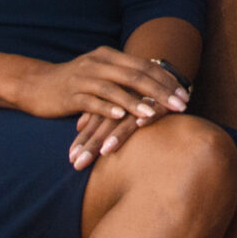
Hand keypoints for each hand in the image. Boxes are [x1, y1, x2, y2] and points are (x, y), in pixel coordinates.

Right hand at [15, 47, 188, 130]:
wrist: (36, 85)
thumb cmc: (75, 83)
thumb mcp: (101, 74)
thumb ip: (124, 77)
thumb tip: (157, 86)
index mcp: (110, 56)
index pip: (145, 65)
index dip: (166, 80)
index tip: (185, 94)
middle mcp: (99, 62)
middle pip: (135, 75)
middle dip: (160, 91)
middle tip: (180, 105)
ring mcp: (84, 78)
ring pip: (115, 88)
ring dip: (136, 101)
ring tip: (153, 113)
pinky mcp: (70, 95)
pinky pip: (92, 101)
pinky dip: (107, 108)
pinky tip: (119, 116)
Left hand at [68, 94, 184, 171]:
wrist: (165, 73)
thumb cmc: (138, 92)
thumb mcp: (116, 100)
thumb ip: (98, 111)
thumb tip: (78, 125)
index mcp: (113, 94)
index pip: (93, 118)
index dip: (83, 138)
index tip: (70, 159)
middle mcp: (126, 94)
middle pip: (106, 120)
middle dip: (92, 143)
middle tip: (79, 164)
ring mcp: (145, 95)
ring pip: (128, 116)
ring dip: (117, 134)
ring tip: (105, 151)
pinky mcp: (164, 98)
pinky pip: (157, 106)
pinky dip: (149, 114)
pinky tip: (140, 123)